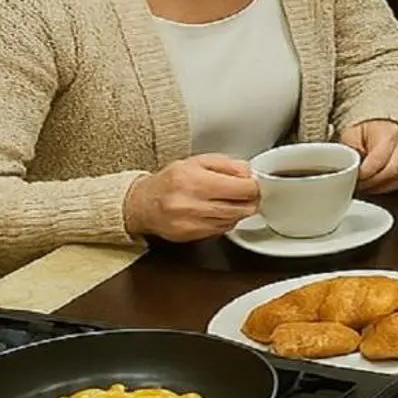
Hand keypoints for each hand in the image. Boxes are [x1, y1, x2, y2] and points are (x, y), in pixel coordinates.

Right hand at [123, 155, 259, 240]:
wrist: (142, 204)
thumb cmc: (170, 181)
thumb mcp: (198, 161)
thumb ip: (227, 165)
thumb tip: (249, 173)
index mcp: (195, 180)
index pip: (241, 188)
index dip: (254, 186)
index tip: (255, 184)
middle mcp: (191, 203)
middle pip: (241, 208)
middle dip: (251, 201)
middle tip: (250, 194)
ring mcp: (190, 222)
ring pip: (232, 220)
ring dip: (239, 212)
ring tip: (232, 201)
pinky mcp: (190, 236)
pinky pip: (220, 230)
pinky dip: (226, 221)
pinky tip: (219, 212)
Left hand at [339, 120, 397, 192]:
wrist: (384, 127)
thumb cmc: (368, 131)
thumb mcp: (352, 134)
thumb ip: (350, 148)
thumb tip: (348, 163)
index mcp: (390, 134)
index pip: (378, 160)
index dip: (363, 173)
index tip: (352, 176)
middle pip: (390, 172)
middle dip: (370, 182)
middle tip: (356, 183)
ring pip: (397, 180)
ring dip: (378, 186)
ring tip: (364, 183)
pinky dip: (386, 187)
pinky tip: (375, 184)